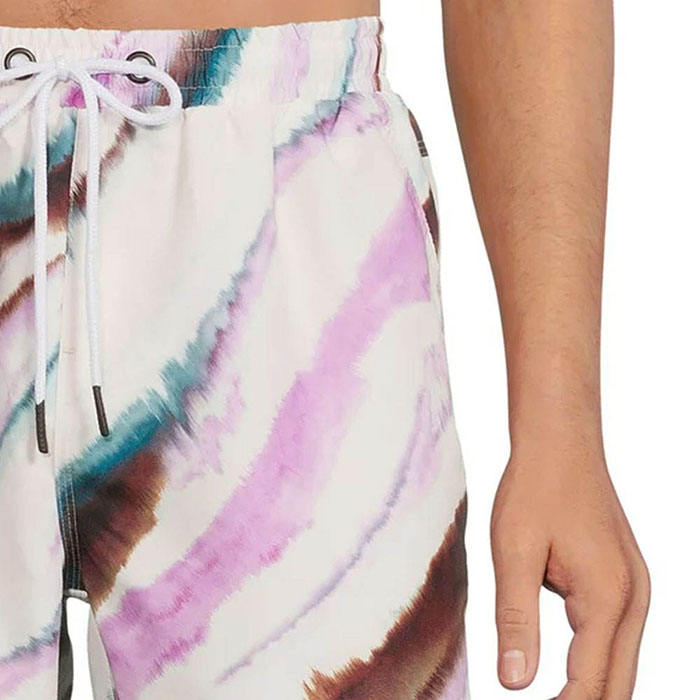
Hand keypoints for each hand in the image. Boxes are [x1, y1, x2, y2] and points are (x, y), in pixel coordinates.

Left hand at [491, 443, 649, 698]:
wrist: (560, 441)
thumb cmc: (535, 488)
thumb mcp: (513, 554)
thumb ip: (515, 620)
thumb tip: (514, 683)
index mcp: (607, 596)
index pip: (588, 684)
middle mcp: (632, 597)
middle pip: (617, 683)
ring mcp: (634, 586)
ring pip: (619, 661)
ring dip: (589, 686)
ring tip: (550, 699)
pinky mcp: (623, 576)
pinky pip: (614, 633)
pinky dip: (593, 658)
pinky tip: (565, 664)